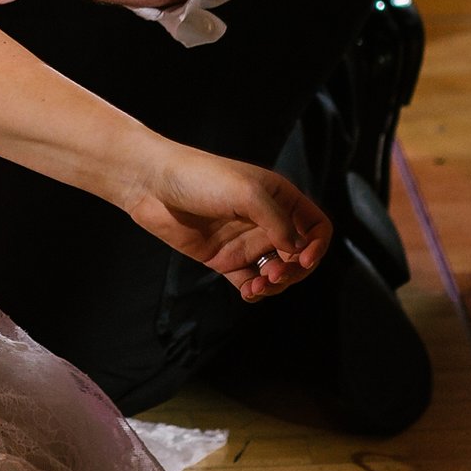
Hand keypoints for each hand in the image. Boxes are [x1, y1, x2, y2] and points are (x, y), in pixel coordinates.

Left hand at [124, 144, 331, 303]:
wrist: (153, 185)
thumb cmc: (200, 178)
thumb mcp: (247, 193)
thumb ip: (278, 222)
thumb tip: (298, 250)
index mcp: (279, 198)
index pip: (316, 226)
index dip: (317, 245)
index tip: (303, 258)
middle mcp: (266, 221)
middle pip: (299, 256)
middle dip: (295, 271)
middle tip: (275, 275)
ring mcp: (246, 241)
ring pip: (277, 273)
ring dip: (276, 285)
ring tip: (260, 286)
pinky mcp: (225, 258)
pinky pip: (250, 282)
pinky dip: (255, 292)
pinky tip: (249, 292)